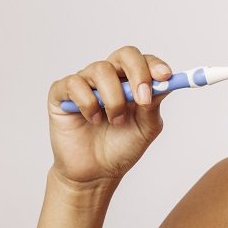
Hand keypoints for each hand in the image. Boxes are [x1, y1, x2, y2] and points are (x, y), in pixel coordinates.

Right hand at [46, 45, 172, 187]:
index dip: (155, 65)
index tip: (166, 77)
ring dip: (113, 99)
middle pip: (125, 54)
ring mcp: (85, 82)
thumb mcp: (146, 128)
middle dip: (138, 73)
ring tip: (115, 121)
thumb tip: (164, 83)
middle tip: (142, 99)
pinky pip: (75, 83)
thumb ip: (154, 105)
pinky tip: (93, 120)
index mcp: (132, 81)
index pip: (144, 60)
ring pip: (101, 70)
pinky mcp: (62, 93)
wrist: (95, 173)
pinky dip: (88, 103)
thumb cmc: (121, 147)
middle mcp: (109, 77)